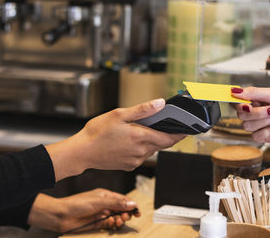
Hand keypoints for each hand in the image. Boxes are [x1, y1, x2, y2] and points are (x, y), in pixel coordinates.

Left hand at [28, 188, 139, 232]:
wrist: (62, 215)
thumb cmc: (77, 204)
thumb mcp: (99, 201)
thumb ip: (116, 203)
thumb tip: (131, 204)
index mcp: (105, 195)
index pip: (122, 199)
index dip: (130, 205)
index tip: (137, 211)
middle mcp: (104, 204)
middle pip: (121, 209)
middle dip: (126, 213)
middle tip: (126, 217)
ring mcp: (101, 214)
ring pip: (116, 217)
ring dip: (119, 219)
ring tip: (118, 220)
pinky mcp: (97, 223)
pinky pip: (109, 224)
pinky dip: (111, 224)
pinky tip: (110, 223)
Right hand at [46, 98, 185, 180]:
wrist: (82, 152)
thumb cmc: (97, 132)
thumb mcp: (119, 114)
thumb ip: (142, 110)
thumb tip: (160, 104)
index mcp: (141, 137)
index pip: (170, 138)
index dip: (180, 134)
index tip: (187, 130)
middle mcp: (141, 151)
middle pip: (162, 144)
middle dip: (165, 135)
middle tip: (162, 125)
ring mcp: (136, 160)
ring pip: (152, 150)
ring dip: (152, 141)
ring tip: (141, 130)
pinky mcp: (130, 166)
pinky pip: (142, 156)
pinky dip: (142, 148)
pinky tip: (130, 141)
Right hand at [231, 87, 269, 142]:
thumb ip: (253, 92)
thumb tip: (234, 91)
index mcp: (256, 100)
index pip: (237, 102)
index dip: (237, 103)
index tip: (244, 103)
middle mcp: (256, 112)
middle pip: (241, 115)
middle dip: (257, 113)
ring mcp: (260, 125)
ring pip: (247, 126)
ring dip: (264, 121)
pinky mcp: (265, 136)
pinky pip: (255, 137)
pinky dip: (266, 132)